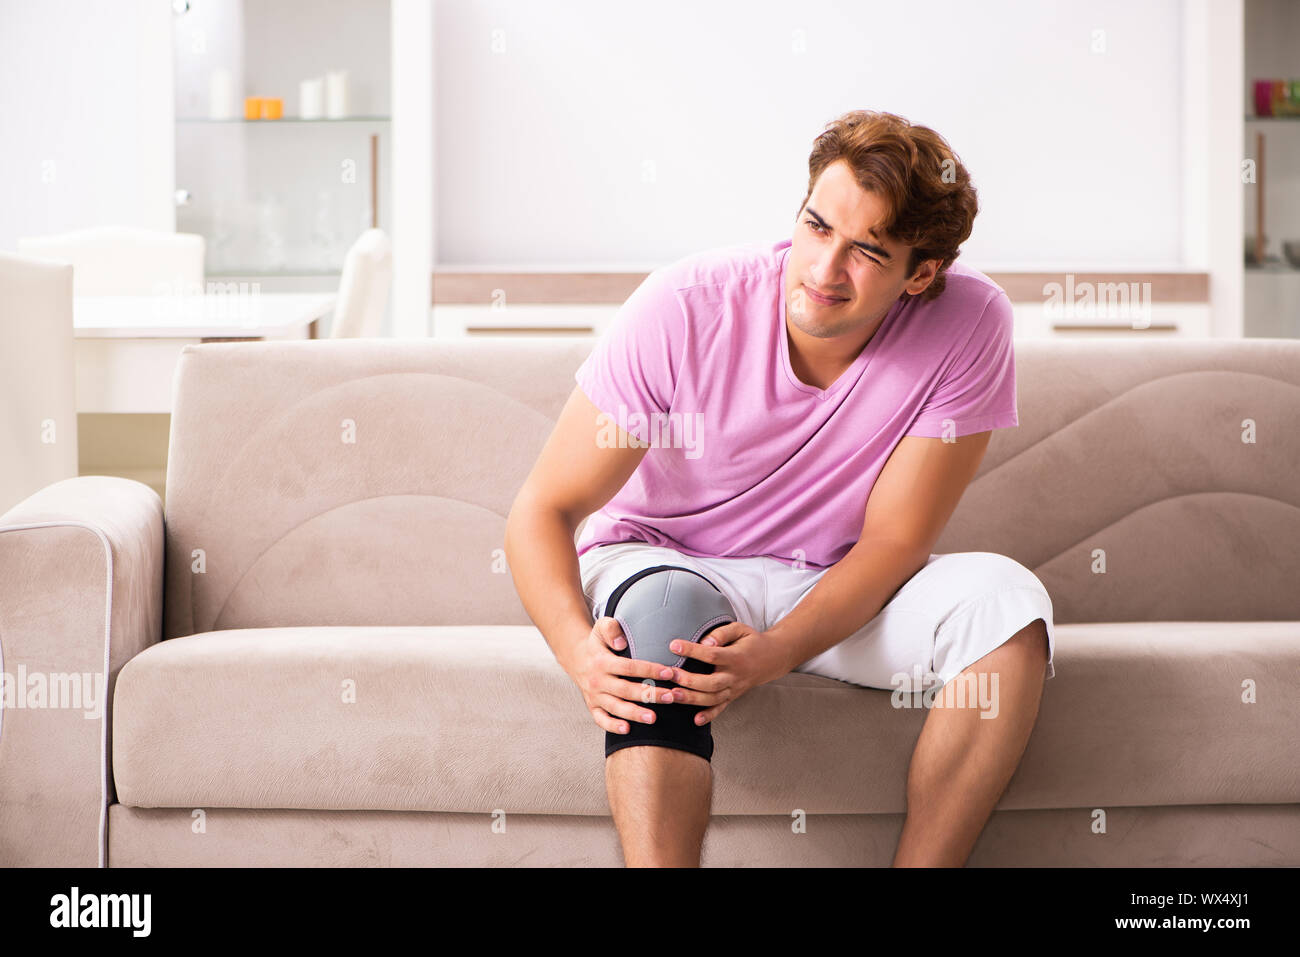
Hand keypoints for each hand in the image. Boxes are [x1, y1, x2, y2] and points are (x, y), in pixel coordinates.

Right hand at [565, 617, 682, 735]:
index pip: (629, 667)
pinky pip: (601, 719)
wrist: (576, 659)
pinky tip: (628, 729)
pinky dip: (612, 726)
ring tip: (653, 718)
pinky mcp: (593, 706)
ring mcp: (594, 696)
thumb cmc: (597, 644)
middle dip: (649, 694)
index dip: (650, 670)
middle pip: (625, 690)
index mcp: (602, 662)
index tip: (669, 673)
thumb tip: (622, 643)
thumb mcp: (601, 627)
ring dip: (634, 714)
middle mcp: (598, 681)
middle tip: (670, 697)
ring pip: (616, 707)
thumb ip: (611, 629)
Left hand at [664, 623, 787, 725]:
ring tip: (672, 695)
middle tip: (670, 674)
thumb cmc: (751, 641)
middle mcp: (735, 676)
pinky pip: (721, 708)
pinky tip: (695, 720)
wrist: (772, 659)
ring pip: (713, 698)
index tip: (674, 645)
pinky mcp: (733, 696)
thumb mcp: (740, 629)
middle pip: (711, 683)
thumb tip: (704, 643)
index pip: (712, 655)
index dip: (692, 650)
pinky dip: (709, 716)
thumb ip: (721, 634)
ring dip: (692, 699)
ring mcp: (734, 689)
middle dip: (689, 681)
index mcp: (736, 657)